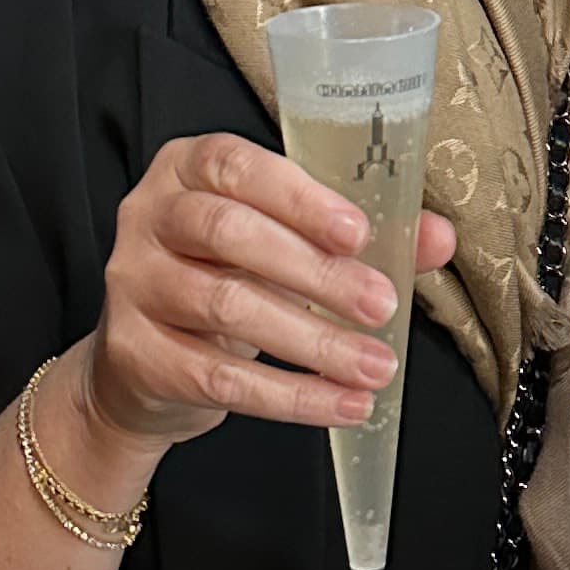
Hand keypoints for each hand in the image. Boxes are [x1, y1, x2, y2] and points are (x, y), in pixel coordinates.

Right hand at [80, 130, 457, 467]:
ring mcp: (133, 285)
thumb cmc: (225, 281)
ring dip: (312, 340)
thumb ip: (354, 235)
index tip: (358, 233)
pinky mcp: (133, 353)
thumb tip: (437, 237)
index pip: (235, 164)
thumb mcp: (283, 246)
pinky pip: (217, 377)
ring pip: (224, 306)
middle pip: (228, 232)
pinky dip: (288, 395)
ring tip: (374, 366)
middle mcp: (148, 217)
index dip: (299, 198)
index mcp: (186, 168)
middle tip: (380, 305)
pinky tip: (338, 404)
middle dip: (314, 271)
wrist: (147, 364)